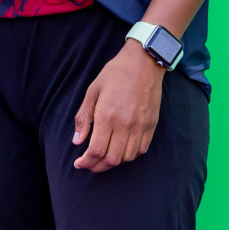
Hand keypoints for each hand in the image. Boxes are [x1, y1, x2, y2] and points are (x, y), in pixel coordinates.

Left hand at [72, 42, 165, 172]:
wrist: (143, 62)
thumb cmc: (115, 73)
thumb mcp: (92, 91)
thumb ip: (83, 117)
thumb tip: (77, 141)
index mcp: (107, 115)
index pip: (96, 150)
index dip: (86, 162)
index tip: (79, 163)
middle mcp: (125, 124)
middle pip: (111, 159)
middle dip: (97, 166)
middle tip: (89, 164)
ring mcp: (140, 126)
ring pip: (126, 158)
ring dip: (113, 163)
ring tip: (103, 158)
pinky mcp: (151, 125)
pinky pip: (141, 150)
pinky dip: (129, 156)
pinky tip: (121, 150)